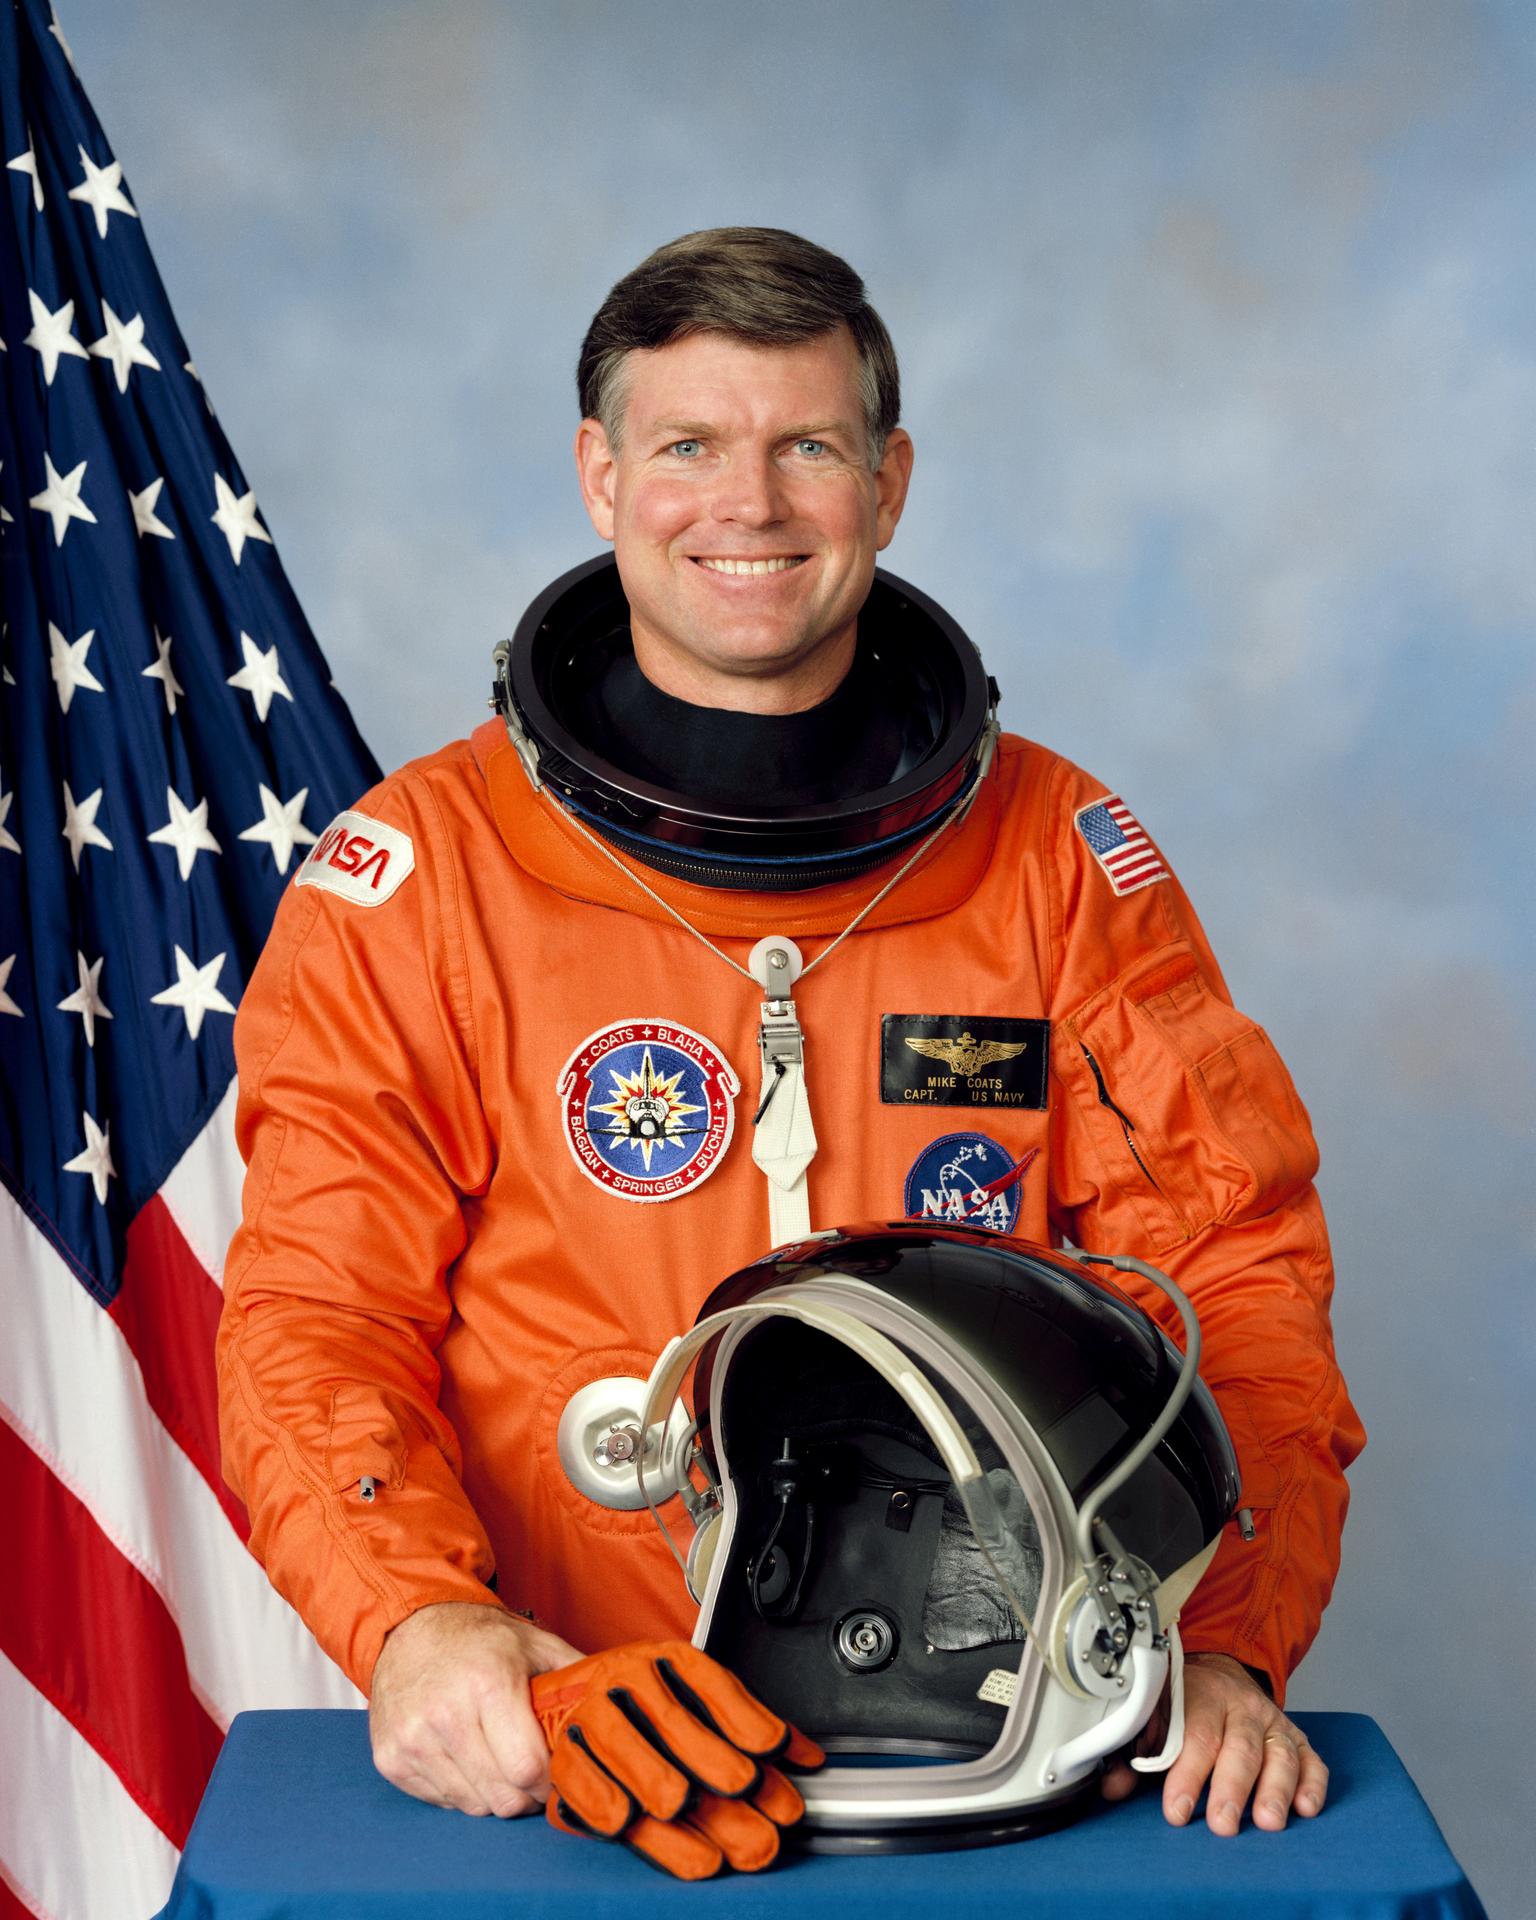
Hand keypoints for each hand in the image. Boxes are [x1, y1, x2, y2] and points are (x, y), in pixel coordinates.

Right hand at [369, 1601, 584, 1816]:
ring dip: (494, 1794)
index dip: (551, 1781)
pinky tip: (466, 1758)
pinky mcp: (390, 1758)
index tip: (557, 1774)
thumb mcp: (535, 1644)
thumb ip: (577, 1675)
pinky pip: (442, 1802)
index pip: (528, 1768)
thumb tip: (618, 1704)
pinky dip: (461, 1790)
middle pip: (502, 1796)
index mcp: (488, 1684)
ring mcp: (413, 1740)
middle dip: (527, 1794)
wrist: (409, 1628)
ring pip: (473, 1805)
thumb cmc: (480, 1639)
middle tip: (532, 1773)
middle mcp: (445, 1714)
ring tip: (499, 1761)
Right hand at [533, 1640, 824, 1879]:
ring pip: (629, 1751)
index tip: (773, 1749)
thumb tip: (807, 1757)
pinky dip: (606, 1805)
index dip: (744, 1716)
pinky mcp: (563, 1756)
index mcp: (666, 1659)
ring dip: (663, 1791)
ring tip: (695, 1824)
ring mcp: (591, 1714)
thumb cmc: (645, 1704)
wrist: (568, 1699)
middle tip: (748, 1798)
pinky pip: (584, 1782)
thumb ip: (751, 1725)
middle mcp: (627, 1679)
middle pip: (675, 1723)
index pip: (710, 1683)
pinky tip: (630, 1823)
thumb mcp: (699, 1697)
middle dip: (717, 1768)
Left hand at [1100, 1650, 1327, 1834]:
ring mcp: (1272, 1721)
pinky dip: (1313, 1783)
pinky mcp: (1296, 1737)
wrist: (1217, 1670)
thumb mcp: (1152, 1716)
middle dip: (1231, 1788)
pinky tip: (1306, 1808)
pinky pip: (1312, 1758)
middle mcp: (1241, 1706)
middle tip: (1224, 1824)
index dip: (1186, 1775)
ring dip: (1276, 1789)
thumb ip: (1132, 1753)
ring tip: (1268, 1822)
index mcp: (1201, 1695)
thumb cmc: (1180, 1703)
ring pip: (1279, 1754)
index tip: (1176, 1811)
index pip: (1195, 1736)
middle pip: (1240, 1748)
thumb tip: (1112, 1787)